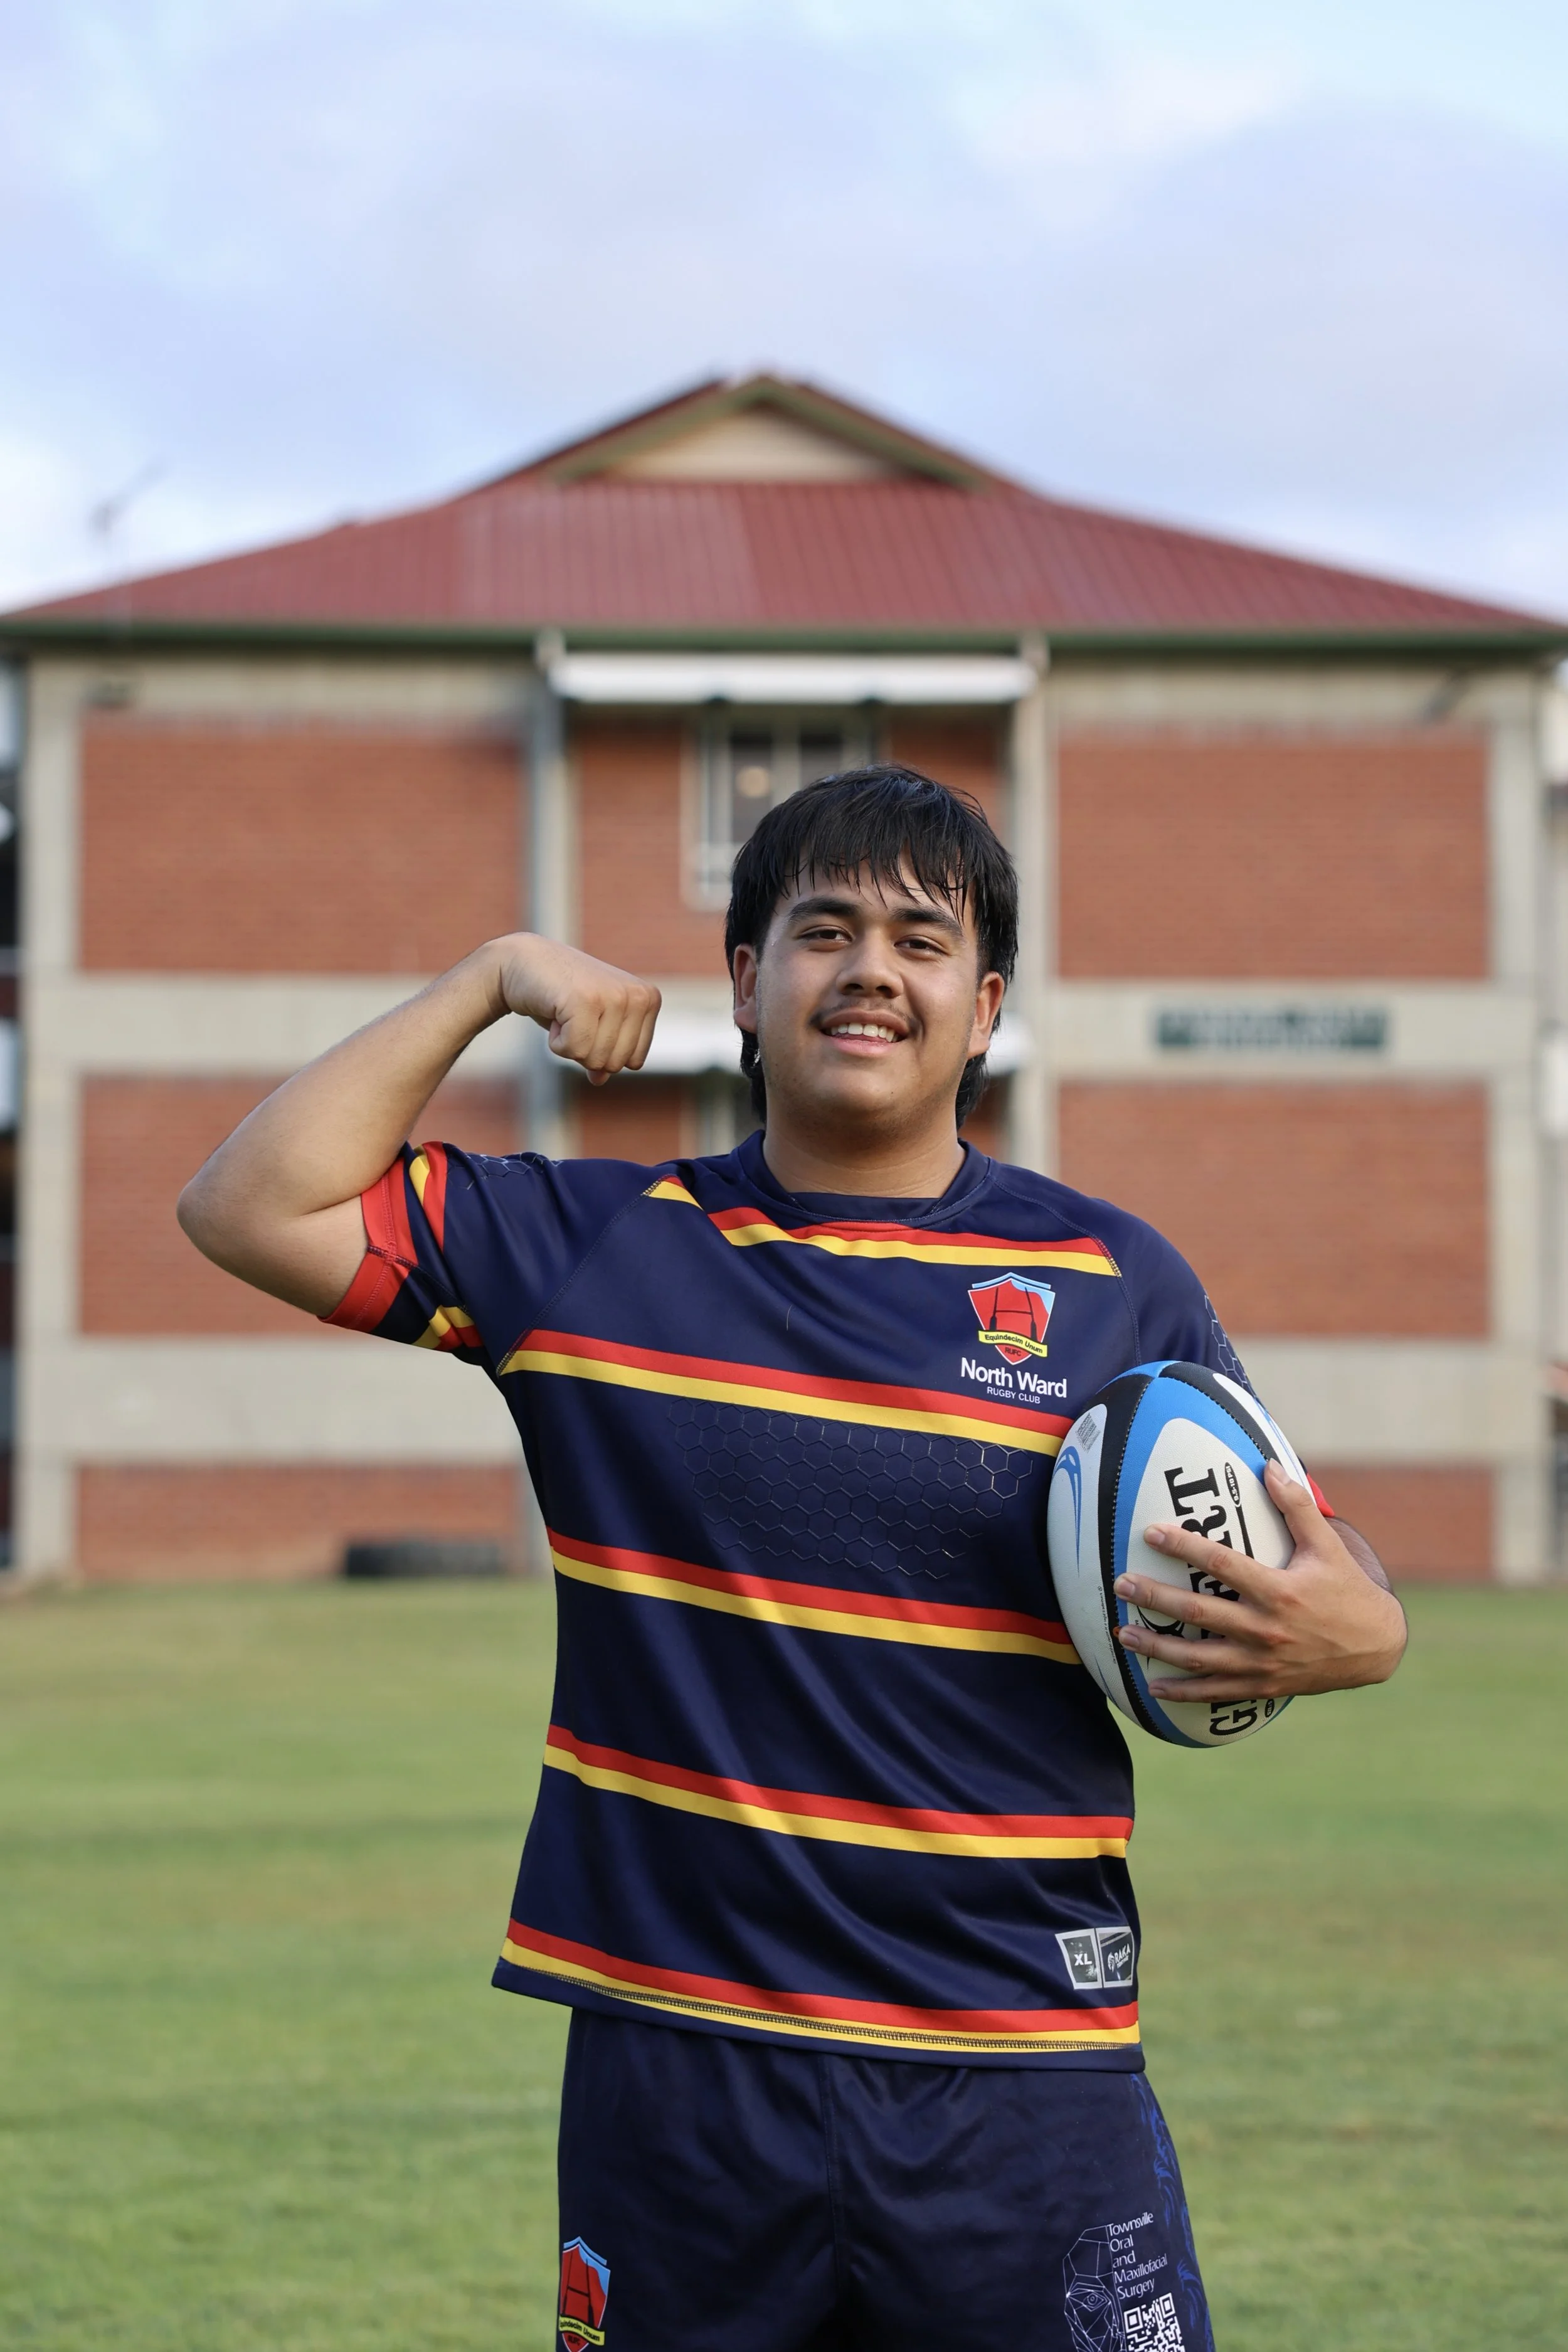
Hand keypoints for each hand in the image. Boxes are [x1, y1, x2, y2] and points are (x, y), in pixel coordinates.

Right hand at [492, 935, 660, 1085]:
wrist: (522, 962)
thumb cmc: (560, 995)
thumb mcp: (591, 1024)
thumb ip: (604, 1051)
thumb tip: (600, 1080)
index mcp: (649, 1000)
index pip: (635, 1061)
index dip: (603, 1051)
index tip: (588, 1021)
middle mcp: (638, 996)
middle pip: (616, 1064)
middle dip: (586, 1050)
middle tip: (573, 1017)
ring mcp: (614, 996)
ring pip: (596, 1060)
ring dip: (570, 1044)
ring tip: (564, 1012)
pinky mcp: (586, 1000)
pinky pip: (575, 1050)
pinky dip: (556, 1042)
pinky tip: (554, 1011)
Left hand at [1113, 1459, 1406, 1701]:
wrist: (1376, 1648)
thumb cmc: (1347, 1591)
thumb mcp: (1327, 1546)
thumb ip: (1297, 1506)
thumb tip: (1270, 1464)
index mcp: (1279, 1590)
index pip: (1222, 1563)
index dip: (1184, 1546)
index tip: (1150, 1533)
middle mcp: (1267, 1629)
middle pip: (1199, 1612)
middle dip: (1155, 1597)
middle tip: (1121, 1584)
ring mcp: (1263, 1662)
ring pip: (1199, 1657)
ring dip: (1157, 1646)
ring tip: (1123, 1633)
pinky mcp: (1264, 1686)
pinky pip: (1216, 1692)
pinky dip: (1182, 1692)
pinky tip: (1152, 1686)